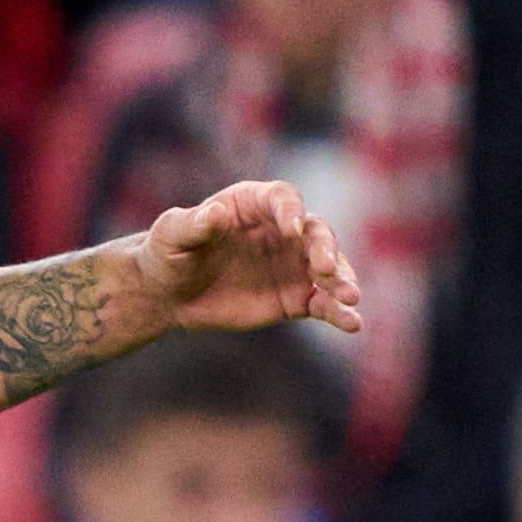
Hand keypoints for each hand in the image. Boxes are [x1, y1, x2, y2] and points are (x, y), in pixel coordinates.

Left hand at [129, 180, 361, 335]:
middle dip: (325, 249)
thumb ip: (192, 224)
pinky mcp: (295, 299)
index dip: (291, 211)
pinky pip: (324, 304)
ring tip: (351, 298)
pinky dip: (339, 313)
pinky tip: (353, 324)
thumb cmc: (168, 253)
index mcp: (253, 204)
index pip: (284, 198)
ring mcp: (293, 265)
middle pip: (317, 232)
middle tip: (323, 269)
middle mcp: (282, 231)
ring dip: (343, 280)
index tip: (292, 229)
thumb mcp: (171, 235)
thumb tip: (213, 214)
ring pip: (329, 268)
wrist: (168, 293)